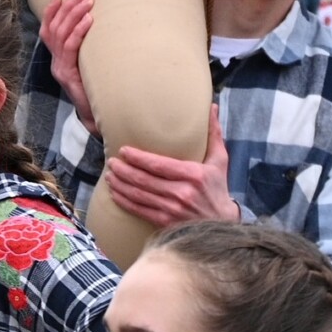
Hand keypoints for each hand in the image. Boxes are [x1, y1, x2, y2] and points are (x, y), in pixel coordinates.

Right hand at [39, 0, 98, 135]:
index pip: (48, 31)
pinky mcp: (67, 76)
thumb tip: (100, 24)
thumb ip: (89, 49)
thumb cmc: (99, 88)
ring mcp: (59, 69)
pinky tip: (89, 21)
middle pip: (54, 28)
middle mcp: (55, 63)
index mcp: (58, 59)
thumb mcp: (91, 65)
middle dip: (67, 8)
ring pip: (61, 35)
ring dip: (74, 15)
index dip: (50, 12)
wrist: (99, 116)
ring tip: (87, 2)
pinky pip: (70, 48)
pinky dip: (78, 31)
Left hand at [103, 106, 234, 228]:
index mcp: (193, 175)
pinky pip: (140, 211)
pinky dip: (125, 202)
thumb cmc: (218, 188)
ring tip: (109, 175)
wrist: (222, 225)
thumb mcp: (219, 160)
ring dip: (121, 185)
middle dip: (124, 170)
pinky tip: (116, 194)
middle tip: (111, 162)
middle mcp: (182, 193)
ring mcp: (173, 210)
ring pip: (139, 195)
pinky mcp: (166, 223)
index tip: (123, 150)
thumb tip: (211, 106)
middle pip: (145, 180)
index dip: (138, 158)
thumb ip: (214, 133)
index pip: (159, 165)